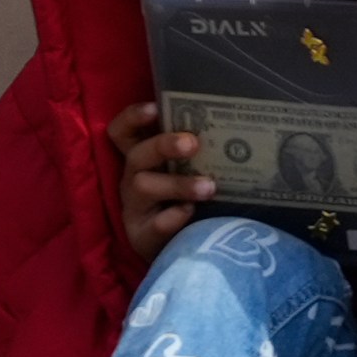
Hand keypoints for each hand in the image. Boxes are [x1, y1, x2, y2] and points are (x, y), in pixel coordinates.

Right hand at [108, 103, 215, 262]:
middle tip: (193, 143)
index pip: (123, 131)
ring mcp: (135, 208)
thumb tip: (234, 129)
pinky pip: (155, 224)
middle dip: (163, 145)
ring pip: (143, 186)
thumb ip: (196, 153)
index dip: (133, 117)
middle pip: (136, 155)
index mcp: (143, 158)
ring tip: (209, 187)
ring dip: (178, 183)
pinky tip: (192, 213)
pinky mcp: (141, 236)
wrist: (182, 248)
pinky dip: (174, 217)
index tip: (155, 108)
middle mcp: (133, 179)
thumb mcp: (187, 172)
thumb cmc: (187, 198)